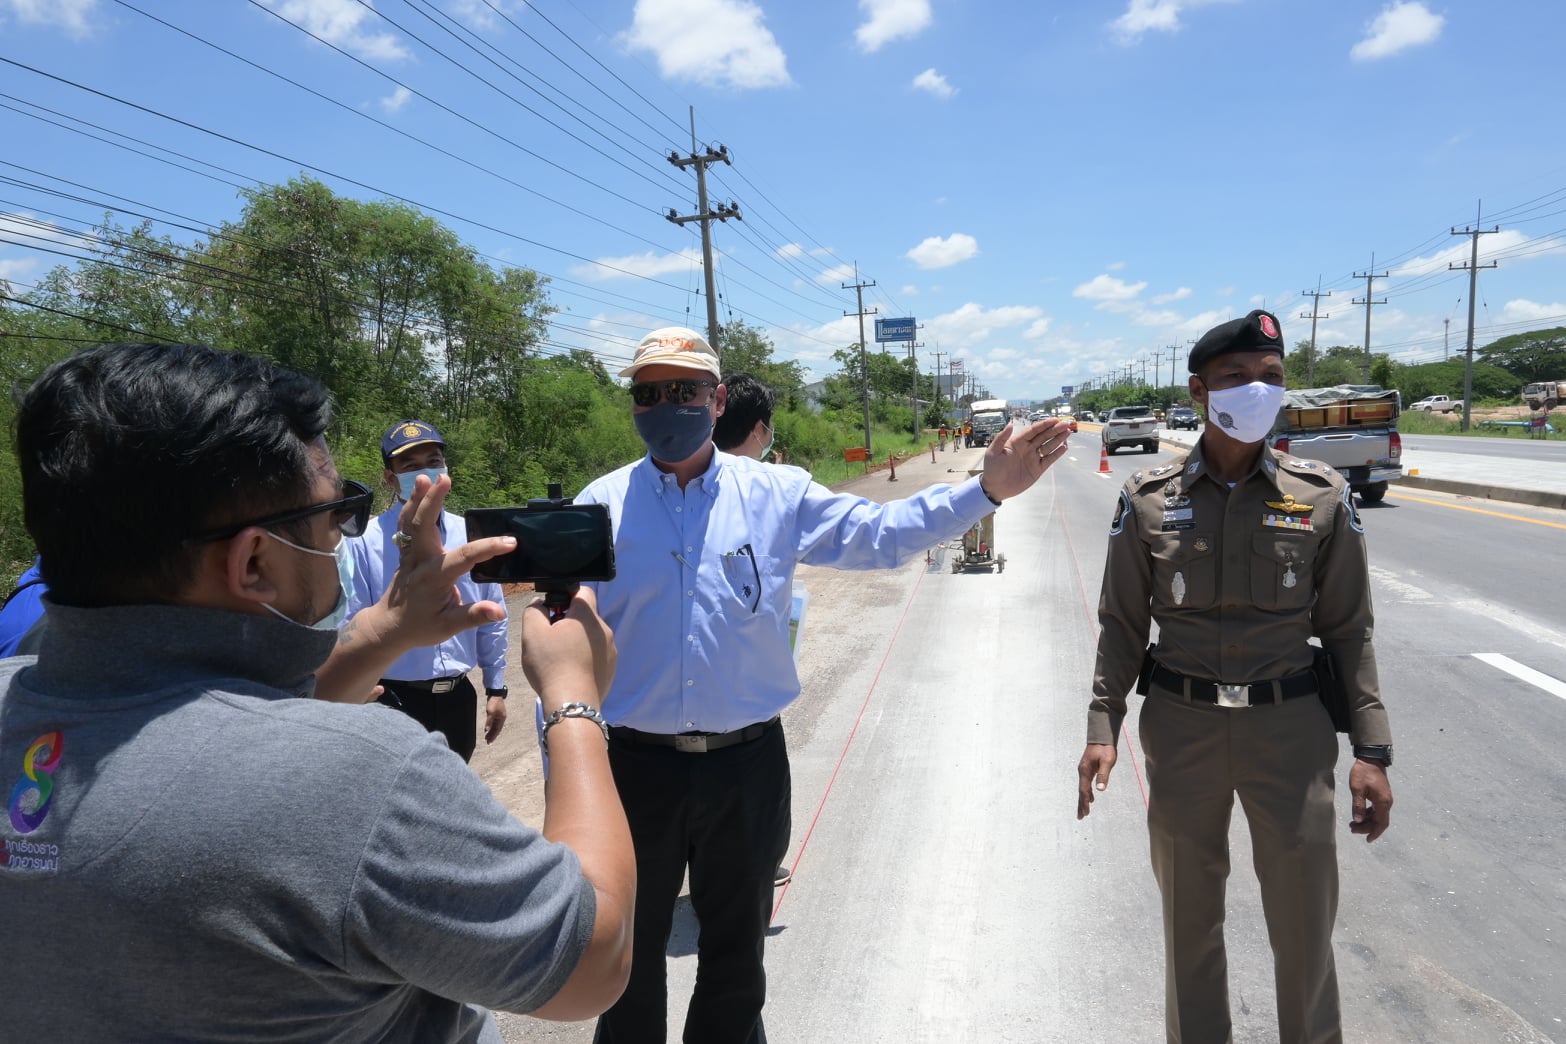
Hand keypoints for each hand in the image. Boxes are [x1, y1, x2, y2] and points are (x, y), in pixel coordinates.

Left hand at [356, 473, 514, 651]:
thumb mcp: (449, 627)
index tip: (510, 542)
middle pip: (422, 526)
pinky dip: (410, 506)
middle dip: (432, 501)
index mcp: (433, 578)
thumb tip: (499, 611)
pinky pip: (405, 525)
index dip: (488, 548)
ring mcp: (409, 555)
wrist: (389, 627)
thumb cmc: (421, 627)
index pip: (464, 558)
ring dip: (417, 498)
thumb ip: (473, 616)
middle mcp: (418, 562)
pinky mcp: (405, 552)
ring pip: (409, 521)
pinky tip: (418, 490)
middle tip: (444, 479)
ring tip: (425, 477)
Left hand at [484, 696, 508, 743]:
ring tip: (486, 737)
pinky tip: (487, 729)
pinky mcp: (496, 714)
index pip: (497, 730)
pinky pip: (493, 723)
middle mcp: (501, 718)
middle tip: (487, 741)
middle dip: (492, 735)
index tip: (489, 742)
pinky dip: (490, 727)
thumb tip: (487, 730)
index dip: (493, 736)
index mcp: (502, 719)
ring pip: (495, 726)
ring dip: (491, 732)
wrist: (495, 693)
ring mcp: (499, 716)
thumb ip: (489, 721)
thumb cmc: (494, 702)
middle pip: (497, 729)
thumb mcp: (490, 712)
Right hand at [520, 587, 616, 716]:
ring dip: (576, 641)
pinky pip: (596, 655)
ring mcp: (610, 650)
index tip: (552, 612)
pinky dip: (584, 658)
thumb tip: (541, 604)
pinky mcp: (611, 668)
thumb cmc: (551, 665)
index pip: (582, 591)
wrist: (572, 702)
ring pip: (590, 637)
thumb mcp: (532, 632)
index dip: (565, 595)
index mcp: (587, 616)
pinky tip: (570, 671)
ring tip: (559, 658)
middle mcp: (604, 630)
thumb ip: (535, 610)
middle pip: (585, 616)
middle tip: (550, 638)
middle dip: (568, 622)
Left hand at [981, 418, 1071, 500]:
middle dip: (1054, 430)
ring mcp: (1033, 458)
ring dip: (1058, 439)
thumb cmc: (992, 469)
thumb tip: (1010, 424)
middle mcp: (1027, 448)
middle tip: (1066, 424)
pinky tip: (1065, 447)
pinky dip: (1057, 454)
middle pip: (1043, 436)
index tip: (1054, 420)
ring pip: (1048, 446)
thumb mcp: (993, 452)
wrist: (995, 488)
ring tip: (1068, 432)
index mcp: (1017, 442)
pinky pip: (1049, 460)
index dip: (1044, 425)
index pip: (1033, 430)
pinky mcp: (1037, 469)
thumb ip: (1001, 438)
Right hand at [1076, 742, 1117, 819]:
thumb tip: (1100, 790)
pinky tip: (1091, 798)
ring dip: (1083, 800)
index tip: (1086, 812)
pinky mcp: (1088, 769)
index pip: (1084, 790)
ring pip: (1083, 788)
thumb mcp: (1107, 761)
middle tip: (1081, 817)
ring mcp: (1084, 770)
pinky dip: (1087, 792)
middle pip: (1081, 791)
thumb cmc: (1105, 749)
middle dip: (1081, 804)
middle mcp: (1083, 772)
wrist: (1101, 737)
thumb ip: (1103, 775)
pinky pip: (1086, 784)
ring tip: (1084, 811)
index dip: (1085, 802)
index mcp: (1086, 771)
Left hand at [1349, 758, 1392, 841]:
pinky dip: (1368, 814)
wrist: (1371, 759)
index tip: (1367, 840)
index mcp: (1383, 802)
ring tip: (1353, 823)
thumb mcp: (1357, 789)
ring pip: (1378, 816)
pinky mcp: (1381, 795)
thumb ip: (1358, 805)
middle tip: (1352, 829)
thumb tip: (1357, 820)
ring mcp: (1385, 799)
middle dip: (1367, 827)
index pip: (1381, 823)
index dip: (1375, 832)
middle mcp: (1387, 803)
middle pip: (1379, 821)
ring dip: (1367, 821)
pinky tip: (1359, 814)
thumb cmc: (1363, 773)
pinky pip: (1376, 809)